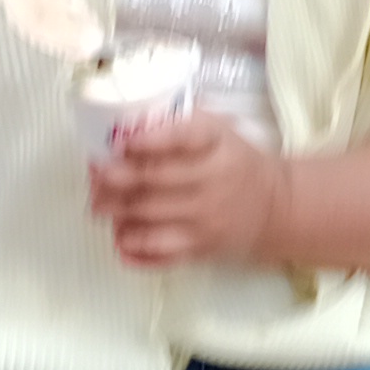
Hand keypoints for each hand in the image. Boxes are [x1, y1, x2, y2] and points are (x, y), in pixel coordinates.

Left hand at [88, 109, 287, 267]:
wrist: (274, 206)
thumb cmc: (233, 160)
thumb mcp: (219, 129)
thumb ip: (180, 120)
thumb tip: (126, 117)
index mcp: (216, 143)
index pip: (184, 137)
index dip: (150, 140)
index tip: (122, 142)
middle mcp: (212, 180)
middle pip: (155, 179)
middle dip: (115, 178)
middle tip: (95, 175)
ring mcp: (206, 218)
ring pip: (150, 217)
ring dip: (117, 212)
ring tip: (99, 205)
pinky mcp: (201, 247)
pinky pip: (162, 253)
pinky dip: (135, 249)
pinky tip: (120, 240)